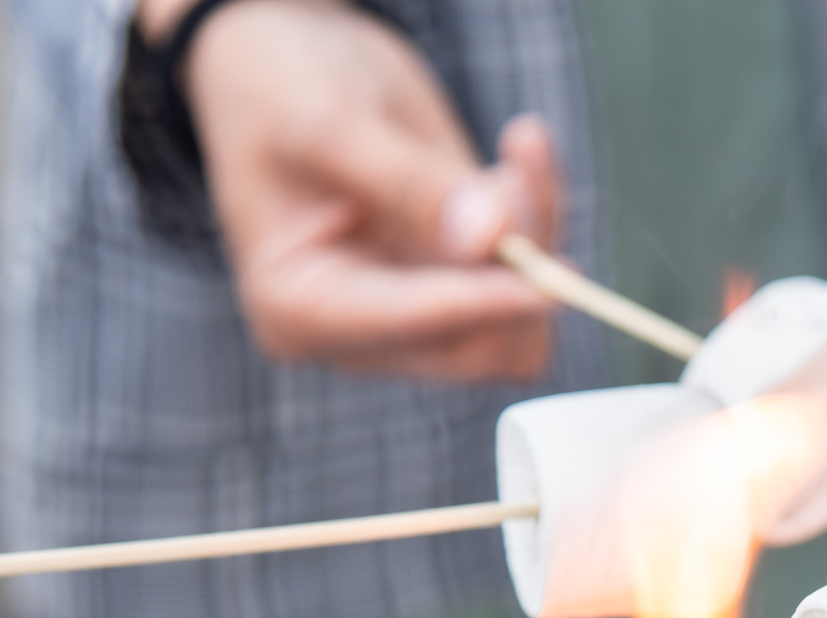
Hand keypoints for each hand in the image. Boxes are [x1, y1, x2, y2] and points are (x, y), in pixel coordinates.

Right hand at [155, 0, 562, 378]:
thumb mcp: (329, 124)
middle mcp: (360, 333)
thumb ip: (407, 183)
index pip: (407, 330)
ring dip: (539, 237)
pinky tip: (524, 155)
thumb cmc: (280, 89)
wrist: (291, 63)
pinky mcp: (458, 286)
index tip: (545, 278)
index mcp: (298, 310)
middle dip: (517, 263)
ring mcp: (414, 316)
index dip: (480, 305)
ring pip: (518, 322)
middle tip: (522, 164)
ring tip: (522, 148)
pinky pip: (528, 284)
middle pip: (477, 344)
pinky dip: (541, 221)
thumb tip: (491, 236)